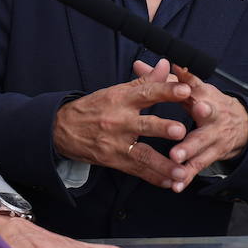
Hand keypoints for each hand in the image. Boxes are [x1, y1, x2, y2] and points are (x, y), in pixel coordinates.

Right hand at [52, 59, 195, 189]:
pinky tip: (171, 182)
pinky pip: (137, 170)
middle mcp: (119, 121)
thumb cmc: (93, 108)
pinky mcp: (113, 160)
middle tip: (181, 131)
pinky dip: (154, 178)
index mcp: (121, 99)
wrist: (61, 129)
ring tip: (181, 172)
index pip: (146, 92)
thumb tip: (167, 65)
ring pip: (143, 155)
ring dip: (163, 165)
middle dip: (163, 129)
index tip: (185, 90)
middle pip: (144, 125)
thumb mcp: (115, 90)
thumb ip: (145, 80)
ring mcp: (116, 143)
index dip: (166, 90)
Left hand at [158, 66, 247, 187]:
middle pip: (205, 123)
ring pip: (200, 148)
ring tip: (174, 160)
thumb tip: (138, 64)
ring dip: (188, 155)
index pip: (197, 90)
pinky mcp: (210, 155)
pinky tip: (175, 185)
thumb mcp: (190, 87)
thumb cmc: (207, 102)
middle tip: (182, 133)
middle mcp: (212, 118)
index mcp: (205, 96)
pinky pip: (197, 168)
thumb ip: (163, 78)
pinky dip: (186, 177)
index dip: (193, 89)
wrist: (240, 124)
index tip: (190, 95)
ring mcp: (213, 139)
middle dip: (195, 129)